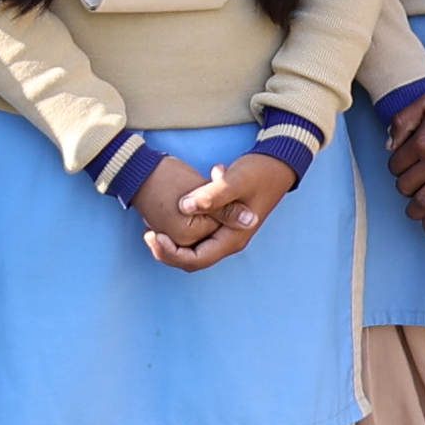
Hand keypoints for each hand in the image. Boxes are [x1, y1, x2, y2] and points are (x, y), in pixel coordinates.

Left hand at [137, 145, 298, 272]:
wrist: (278, 164)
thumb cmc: (259, 172)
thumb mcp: (234, 180)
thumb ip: (212, 195)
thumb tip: (184, 208)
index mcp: (233, 237)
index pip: (196, 260)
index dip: (171, 253)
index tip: (153, 235)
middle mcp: (229, 240)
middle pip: (193, 259)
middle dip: (168, 250)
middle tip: (147, 233)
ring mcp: (226, 232)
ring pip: (194, 246)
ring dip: (173, 240)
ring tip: (152, 225)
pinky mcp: (222, 221)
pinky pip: (198, 233)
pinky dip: (182, 228)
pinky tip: (169, 211)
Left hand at [389, 80, 424, 248]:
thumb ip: (402, 120)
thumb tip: (389, 146)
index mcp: (421, 141)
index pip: (395, 166)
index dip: (396, 170)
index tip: (404, 170)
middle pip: (407, 186)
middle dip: (405, 190)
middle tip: (411, 189)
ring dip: (416, 211)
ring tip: (417, 212)